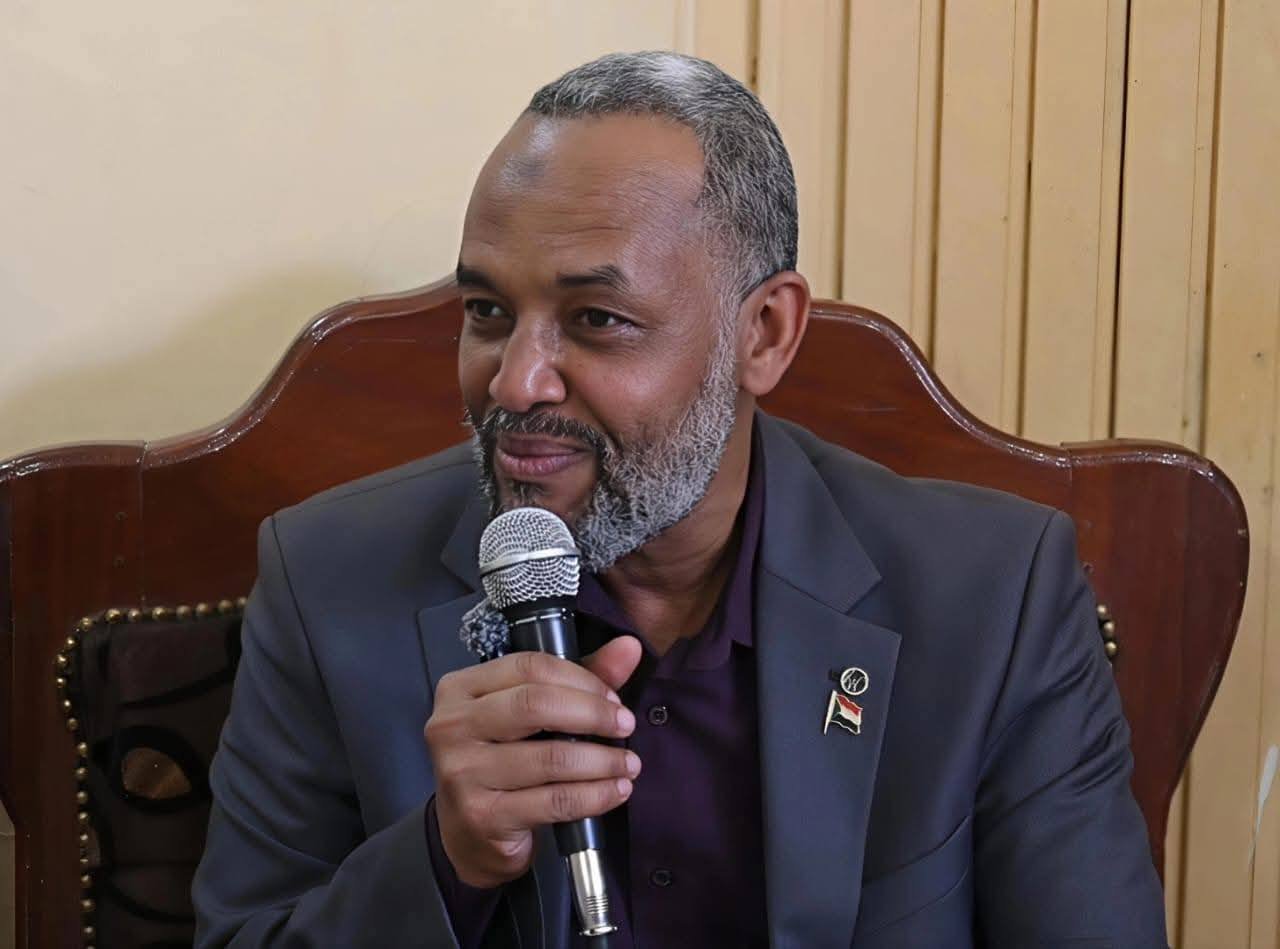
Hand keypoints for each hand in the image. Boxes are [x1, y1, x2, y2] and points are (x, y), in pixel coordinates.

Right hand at [424, 635, 643, 887]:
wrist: (468, 835)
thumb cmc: (502, 763)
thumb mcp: (531, 715)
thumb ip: (580, 678)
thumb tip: (629, 648)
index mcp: (461, 689)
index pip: (529, 667)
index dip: (581, 678)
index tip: (613, 697)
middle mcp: (453, 726)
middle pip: (535, 705)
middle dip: (593, 714)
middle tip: (625, 726)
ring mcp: (463, 773)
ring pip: (551, 757)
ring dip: (602, 761)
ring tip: (628, 764)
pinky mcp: (483, 816)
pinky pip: (554, 800)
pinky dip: (595, 795)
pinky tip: (614, 791)